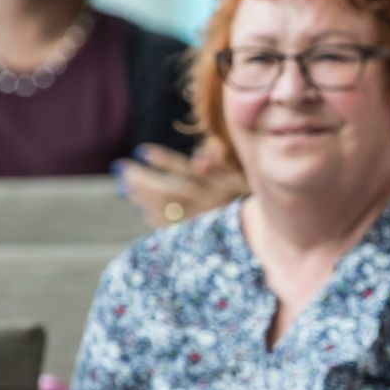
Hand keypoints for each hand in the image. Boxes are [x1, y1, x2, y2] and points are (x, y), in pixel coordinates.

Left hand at [115, 143, 244, 228]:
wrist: (267, 230)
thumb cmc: (256, 190)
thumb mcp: (244, 171)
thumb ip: (222, 161)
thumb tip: (199, 160)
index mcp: (226, 186)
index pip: (189, 173)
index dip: (165, 162)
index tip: (141, 151)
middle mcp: (214, 207)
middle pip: (172, 193)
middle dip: (144, 181)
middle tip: (121, 168)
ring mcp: (208, 223)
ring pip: (168, 212)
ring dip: (143, 198)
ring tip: (124, 185)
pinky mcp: (204, 238)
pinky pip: (174, 230)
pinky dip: (155, 219)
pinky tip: (142, 209)